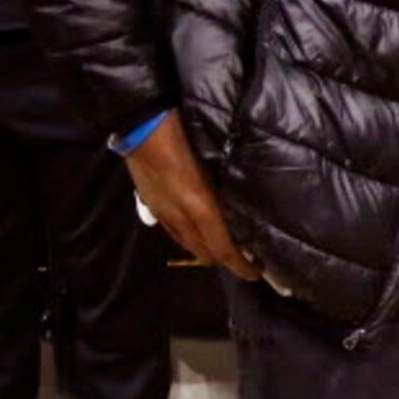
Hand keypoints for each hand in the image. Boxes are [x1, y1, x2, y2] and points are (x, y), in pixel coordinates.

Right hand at [126, 117, 260, 279]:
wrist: (143, 124)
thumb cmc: (184, 136)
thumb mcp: (213, 163)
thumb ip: (225, 187)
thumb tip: (242, 203)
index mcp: (199, 208)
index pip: (222, 249)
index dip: (240, 266)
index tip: (256, 273)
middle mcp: (180, 217)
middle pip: (204, 253)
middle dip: (225, 261)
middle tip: (244, 256)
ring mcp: (162, 213)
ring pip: (188, 244)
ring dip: (206, 249)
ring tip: (223, 243)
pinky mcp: (151, 204)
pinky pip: (174, 230)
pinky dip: (190, 236)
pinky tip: (197, 226)